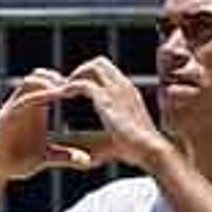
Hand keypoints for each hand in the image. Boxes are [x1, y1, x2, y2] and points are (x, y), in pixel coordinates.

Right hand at [0, 68, 95, 179]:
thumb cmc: (17, 162)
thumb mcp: (45, 158)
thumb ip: (64, 156)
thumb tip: (87, 161)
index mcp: (34, 109)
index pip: (47, 83)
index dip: (63, 81)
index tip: (82, 87)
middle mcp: (23, 104)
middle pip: (38, 75)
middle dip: (56, 76)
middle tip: (74, 84)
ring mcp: (13, 109)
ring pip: (29, 82)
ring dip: (47, 82)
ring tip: (65, 88)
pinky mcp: (5, 118)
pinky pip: (21, 101)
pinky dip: (37, 96)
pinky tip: (52, 98)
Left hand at [64, 57, 168, 171]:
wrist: (150, 149)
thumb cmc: (139, 148)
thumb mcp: (126, 132)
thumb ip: (114, 129)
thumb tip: (103, 142)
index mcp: (129, 91)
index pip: (108, 69)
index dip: (91, 75)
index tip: (79, 88)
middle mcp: (123, 85)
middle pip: (99, 62)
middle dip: (81, 71)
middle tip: (69, 87)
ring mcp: (115, 90)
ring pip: (91, 67)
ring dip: (74, 76)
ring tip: (63, 91)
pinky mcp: (106, 100)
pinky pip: (82, 84)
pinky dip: (69, 88)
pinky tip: (62, 98)